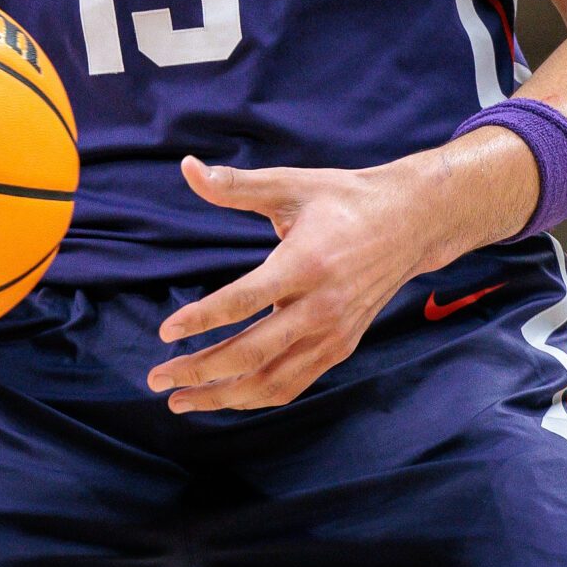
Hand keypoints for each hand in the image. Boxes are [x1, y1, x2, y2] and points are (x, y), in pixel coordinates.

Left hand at [146, 150, 483, 412]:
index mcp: (304, 264)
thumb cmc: (344, 199)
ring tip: (180, 399)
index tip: (165, 333)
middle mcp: (321, 308)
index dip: (201, 319)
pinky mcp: (341, 347)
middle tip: (157, 378)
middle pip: (252, 354)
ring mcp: (333, 334)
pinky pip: (293, 384)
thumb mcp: (291, 184)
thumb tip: (188, 167)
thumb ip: (236, 185)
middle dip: (199, 371)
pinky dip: (256, 396)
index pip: (243, 301)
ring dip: (222, 396)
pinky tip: (225, 396)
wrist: (410, 223)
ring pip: (271, 381)